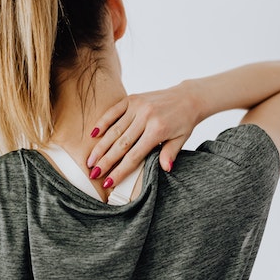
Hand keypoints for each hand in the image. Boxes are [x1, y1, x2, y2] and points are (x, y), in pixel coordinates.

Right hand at [86, 82, 201, 186]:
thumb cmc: (184, 121)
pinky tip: (93, 135)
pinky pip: (113, 111)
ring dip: (101, 146)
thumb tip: (165, 169)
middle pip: (121, 144)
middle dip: (105, 161)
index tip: (108, 182)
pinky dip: (102, 122)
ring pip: (114, 130)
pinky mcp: (132, 98)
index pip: (135, 155)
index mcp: (158, 130)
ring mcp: (137, 106)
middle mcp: (146, 117)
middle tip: (93, 174)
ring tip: (90, 160)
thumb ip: (170, 153)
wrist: (188, 97)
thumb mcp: (181, 139)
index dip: (120, 170)